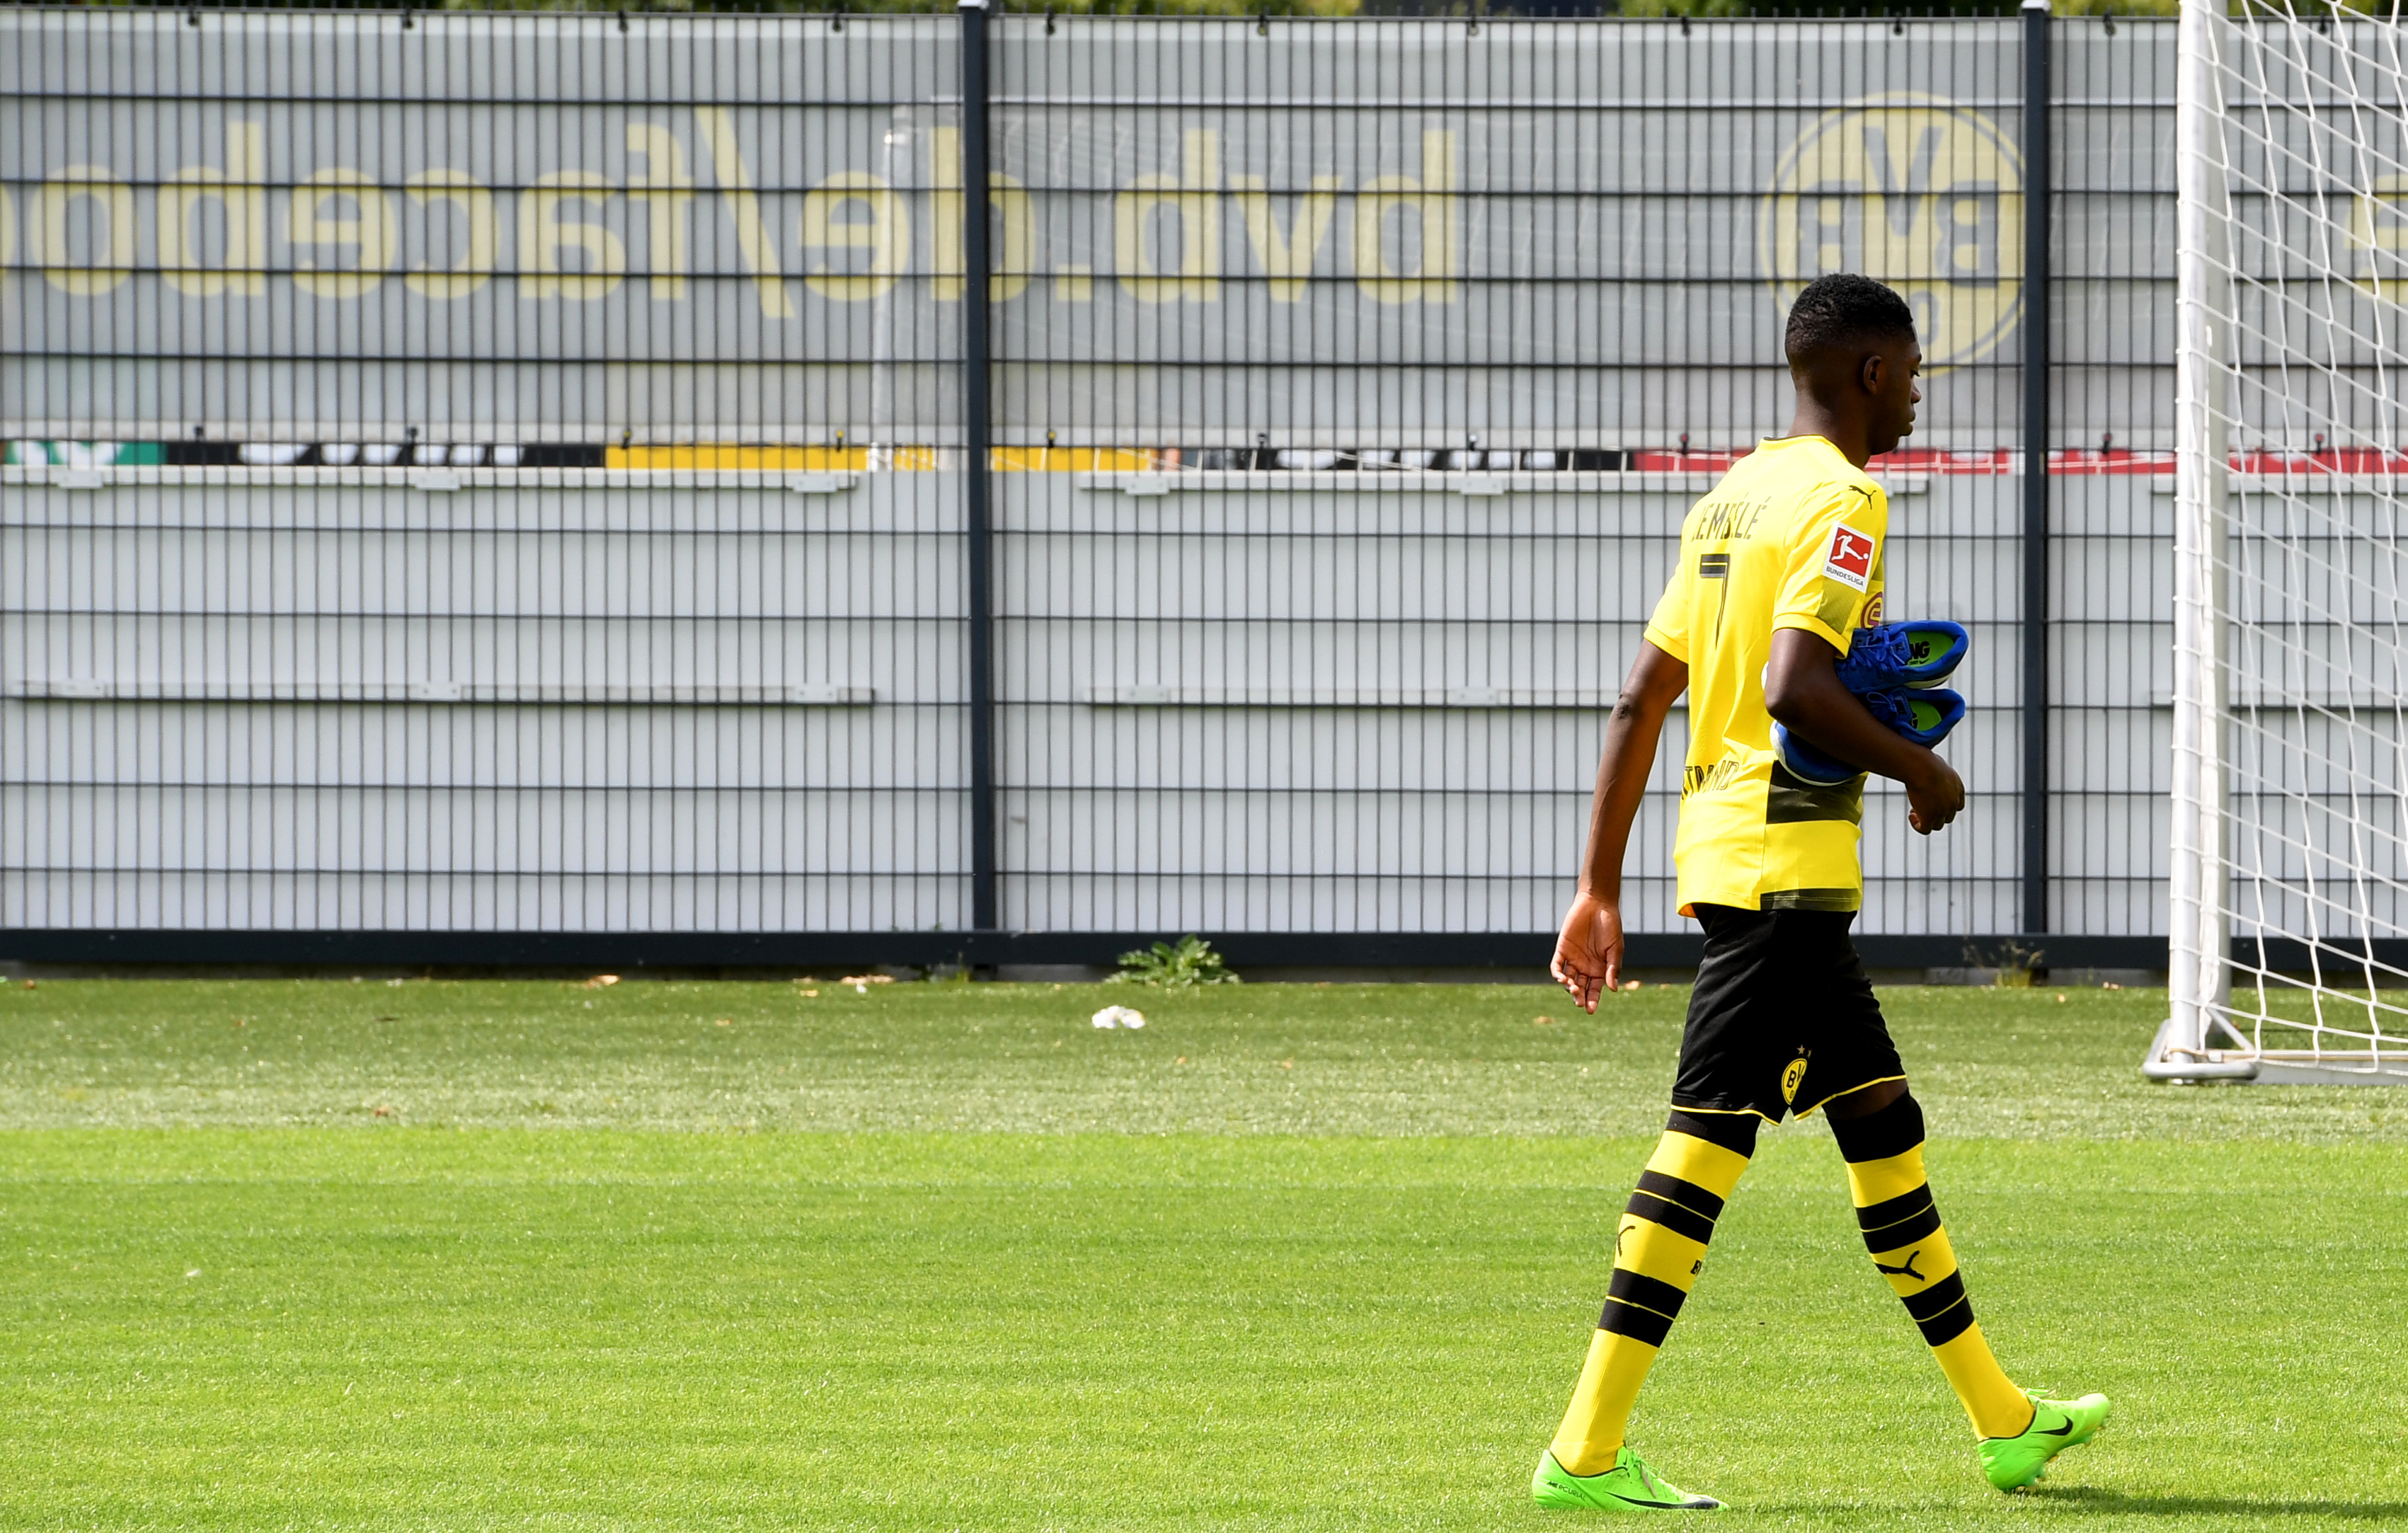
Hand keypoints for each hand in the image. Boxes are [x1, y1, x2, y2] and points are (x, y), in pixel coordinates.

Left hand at [1551, 891, 1623, 1012]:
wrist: (1597, 904)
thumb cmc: (1610, 926)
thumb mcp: (1616, 949)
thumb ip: (1612, 968)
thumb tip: (1612, 989)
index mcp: (1600, 969)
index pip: (1594, 990)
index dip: (1592, 1001)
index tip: (1590, 1010)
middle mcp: (1586, 967)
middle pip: (1580, 988)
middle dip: (1579, 997)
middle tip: (1579, 1002)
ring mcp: (1573, 959)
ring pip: (1568, 979)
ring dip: (1569, 987)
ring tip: (1573, 989)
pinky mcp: (1562, 949)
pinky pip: (1557, 966)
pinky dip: (1558, 974)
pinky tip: (1563, 979)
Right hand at [1904, 750, 1964, 834]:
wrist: (1922, 767)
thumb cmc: (1924, 760)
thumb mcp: (1934, 763)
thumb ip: (1934, 770)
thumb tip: (1924, 765)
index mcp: (1958, 788)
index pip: (1957, 805)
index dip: (1945, 807)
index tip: (1931, 800)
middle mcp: (1953, 802)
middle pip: (1948, 817)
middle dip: (1935, 814)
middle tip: (1919, 806)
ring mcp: (1943, 811)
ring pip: (1937, 825)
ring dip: (1925, 820)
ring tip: (1913, 811)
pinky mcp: (1930, 817)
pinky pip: (1925, 829)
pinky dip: (1917, 825)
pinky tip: (1911, 815)